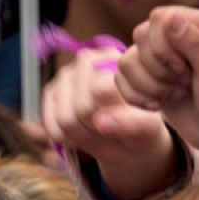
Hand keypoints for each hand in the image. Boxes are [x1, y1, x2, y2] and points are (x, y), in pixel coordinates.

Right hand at [43, 50, 175, 199]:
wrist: (126, 139)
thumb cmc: (141, 128)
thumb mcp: (148, 127)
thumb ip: (132, 123)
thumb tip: (100, 121)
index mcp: (115, 60)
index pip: (101, 92)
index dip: (112, 117)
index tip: (127, 122)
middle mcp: (86, 60)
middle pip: (82, 108)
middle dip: (97, 128)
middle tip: (112, 129)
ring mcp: (65, 76)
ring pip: (66, 120)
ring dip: (83, 135)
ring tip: (99, 130)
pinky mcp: (51, 93)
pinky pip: (53, 128)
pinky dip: (68, 139)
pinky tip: (82, 132)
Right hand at [117, 7, 198, 169]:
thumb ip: (194, 42)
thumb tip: (170, 17)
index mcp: (198, 24)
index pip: (159, 19)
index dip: (164, 46)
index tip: (186, 69)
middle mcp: (176, 35)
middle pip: (140, 36)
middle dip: (158, 68)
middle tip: (185, 83)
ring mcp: (159, 58)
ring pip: (126, 61)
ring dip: (148, 85)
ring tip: (175, 95)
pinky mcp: (147, 80)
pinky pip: (120, 80)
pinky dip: (136, 97)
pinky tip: (158, 106)